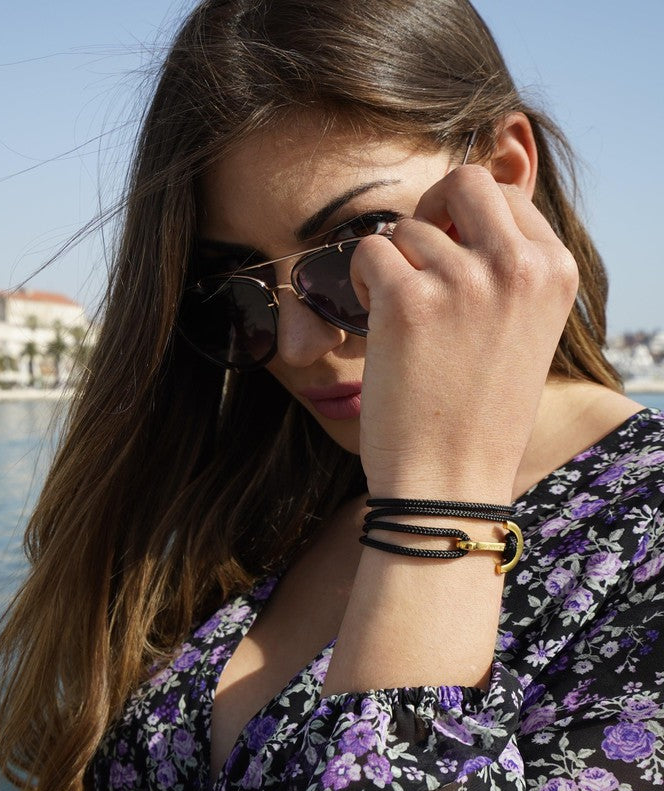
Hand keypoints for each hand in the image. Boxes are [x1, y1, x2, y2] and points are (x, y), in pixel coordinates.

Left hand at [350, 165, 577, 499]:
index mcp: (554, 271)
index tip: (449, 256)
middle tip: (415, 256)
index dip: (464, 219)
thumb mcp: (522, 332)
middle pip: (462, 182)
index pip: (504, 196)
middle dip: (430, 210)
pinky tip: (377, 321)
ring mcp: (463, 280)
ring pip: (405, 229)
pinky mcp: (408, 301)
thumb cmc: (479, 414)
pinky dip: (363, 281)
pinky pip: (368, 253)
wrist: (450, 481)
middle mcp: (516, 266)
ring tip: (402, 317)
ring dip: (393, 267)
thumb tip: (456, 222)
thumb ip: (506, 274)